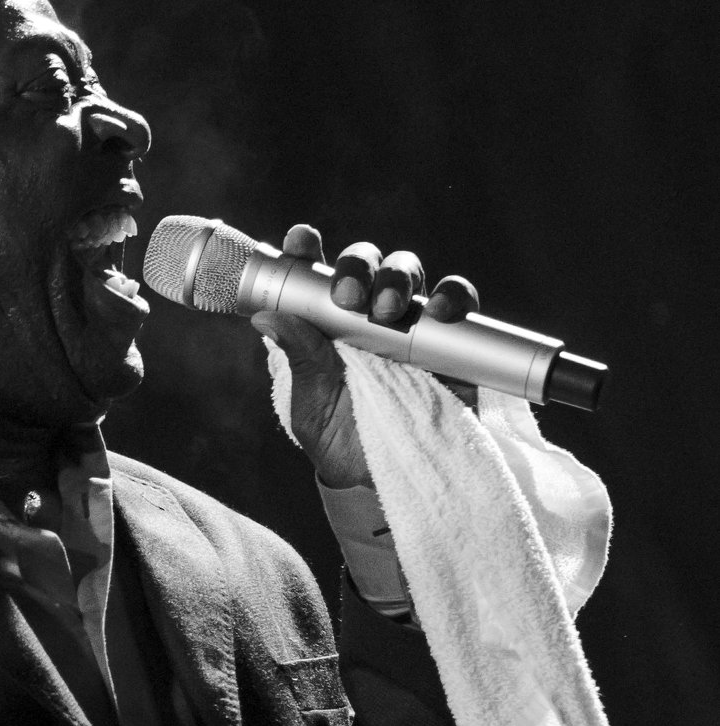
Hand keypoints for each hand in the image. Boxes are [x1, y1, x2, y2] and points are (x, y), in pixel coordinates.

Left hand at [251, 225, 478, 489]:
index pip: (314, 273)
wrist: (392, 482)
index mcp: (324, 322)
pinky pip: (457, 303)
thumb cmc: (342, 441)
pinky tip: (440, 309)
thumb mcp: (313, 408)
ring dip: (396, 277)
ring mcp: (410, 322)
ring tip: (387, 310)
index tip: (301, 243)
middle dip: (357, 266)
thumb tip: (266, 318)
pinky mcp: (451, 340)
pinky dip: (452, 296)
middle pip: (364, 262)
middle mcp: (366, 313)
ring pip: (406, 271)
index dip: (305, 249)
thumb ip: (299, 361)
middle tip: (349, 298)